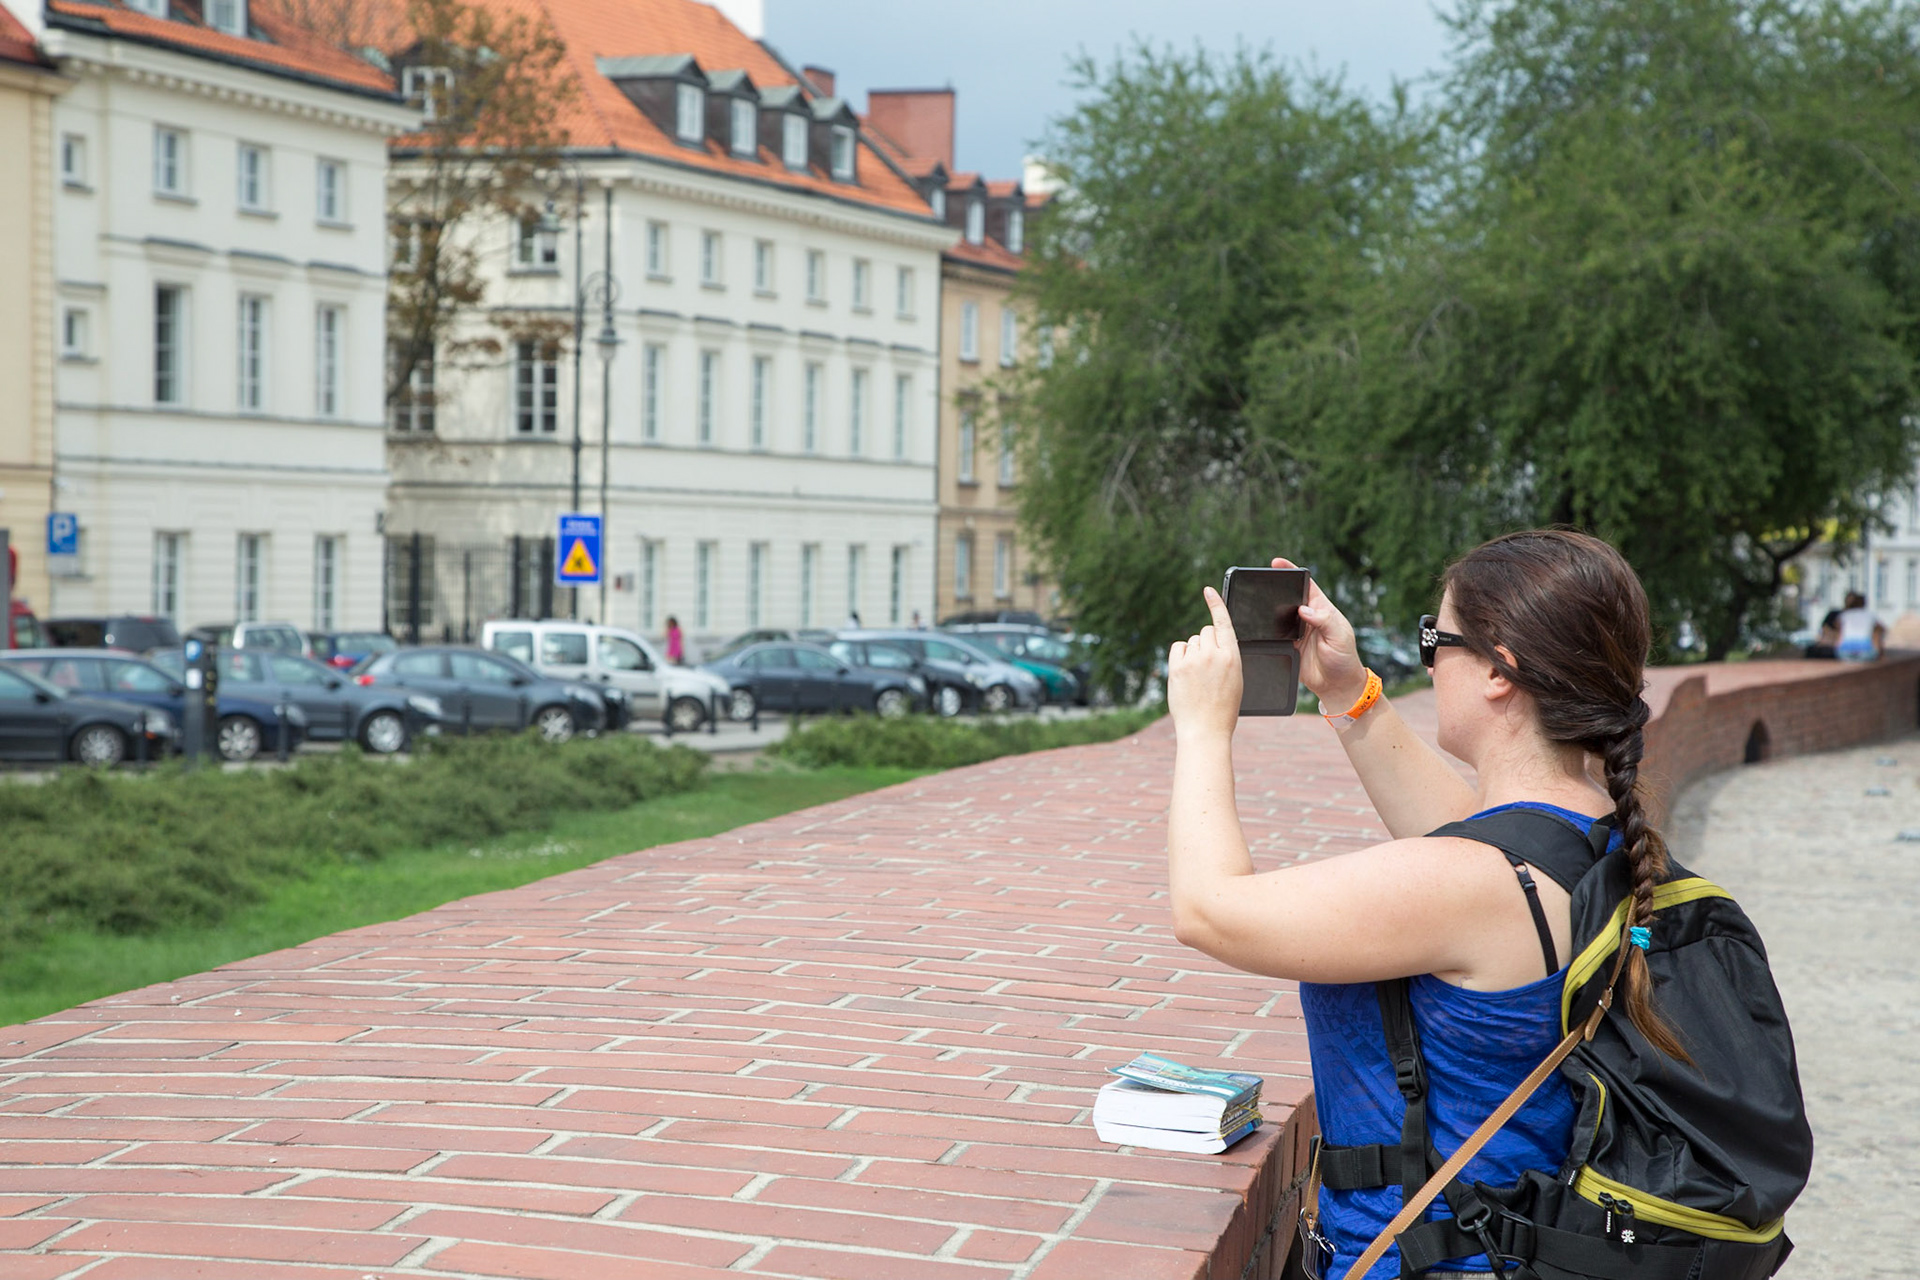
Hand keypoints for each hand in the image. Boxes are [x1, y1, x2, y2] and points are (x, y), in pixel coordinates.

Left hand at [1167, 586, 1240, 739]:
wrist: (1205, 729)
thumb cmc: (1222, 708)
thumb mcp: (1235, 679)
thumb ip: (1225, 657)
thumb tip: (1211, 641)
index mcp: (1233, 656)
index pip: (1224, 622)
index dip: (1216, 604)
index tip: (1208, 590)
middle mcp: (1213, 654)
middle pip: (1206, 631)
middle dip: (1207, 643)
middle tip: (1208, 666)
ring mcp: (1194, 660)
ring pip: (1192, 641)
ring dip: (1193, 652)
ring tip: (1198, 676)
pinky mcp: (1177, 667)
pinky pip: (1177, 648)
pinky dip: (1180, 656)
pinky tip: (1185, 672)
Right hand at [1268, 557, 1367, 707]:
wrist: (1337, 686)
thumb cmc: (1344, 659)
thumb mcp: (1339, 636)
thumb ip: (1324, 621)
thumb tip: (1304, 608)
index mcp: (1322, 609)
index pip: (1306, 585)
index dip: (1291, 571)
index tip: (1277, 563)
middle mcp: (1307, 617)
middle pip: (1287, 596)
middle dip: (1274, 587)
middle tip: (1258, 581)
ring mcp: (1296, 631)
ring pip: (1277, 614)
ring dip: (1267, 609)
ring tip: (1254, 602)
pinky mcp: (1287, 645)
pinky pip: (1273, 634)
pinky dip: (1265, 630)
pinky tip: (1257, 627)